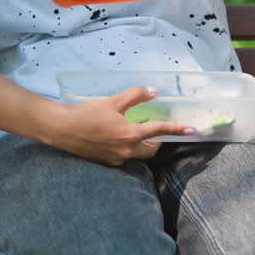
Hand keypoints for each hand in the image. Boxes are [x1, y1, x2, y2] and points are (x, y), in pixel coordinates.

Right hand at [45, 86, 192, 165]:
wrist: (62, 130)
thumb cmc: (87, 113)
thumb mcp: (112, 101)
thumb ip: (135, 96)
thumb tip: (154, 91)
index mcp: (130, 134)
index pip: (159, 131)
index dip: (177, 129)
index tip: (192, 130)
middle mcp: (126, 150)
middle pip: (151, 149)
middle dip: (156, 141)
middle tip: (150, 128)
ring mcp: (116, 160)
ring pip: (137, 154)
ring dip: (140, 145)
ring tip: (130, 131)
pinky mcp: (107, 164)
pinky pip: (123, 157)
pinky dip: (125, 149)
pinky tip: (113, 139)